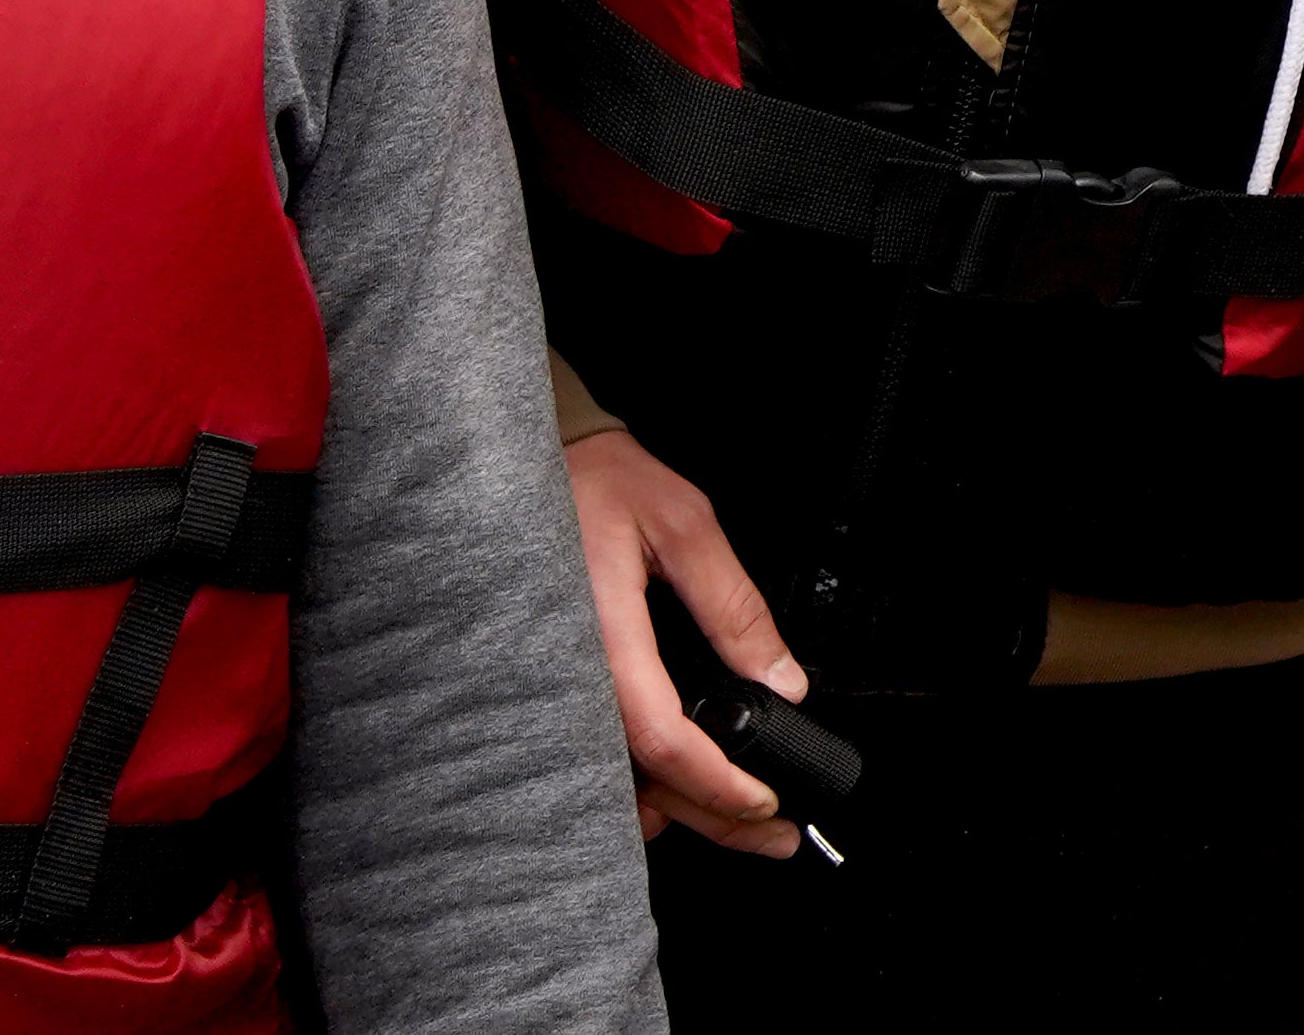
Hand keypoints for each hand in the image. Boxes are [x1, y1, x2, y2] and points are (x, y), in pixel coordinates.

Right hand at [566, 420, 809, 854]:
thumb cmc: (595, 482)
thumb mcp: (683, 524)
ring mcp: (550, 692)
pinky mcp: (549, 692)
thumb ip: (732, 604)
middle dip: (712, 819)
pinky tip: (677, 789)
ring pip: (611, 784)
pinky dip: (637, 785)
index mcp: (600, 636)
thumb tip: (781, 676)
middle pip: (639, 781)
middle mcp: (565, 679)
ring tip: (740, 819)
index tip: (765, 802)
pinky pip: (589, 760)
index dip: (716, 783)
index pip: (660, 737)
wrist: (522, 467)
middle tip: (772, 835)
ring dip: (675, 810)